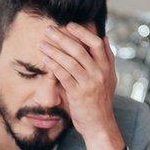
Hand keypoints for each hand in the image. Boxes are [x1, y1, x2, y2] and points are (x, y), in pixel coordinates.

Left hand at [39, 23, 124, 149]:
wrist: (99, 124)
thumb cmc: (99, 100)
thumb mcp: (107, 78)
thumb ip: (104, 59)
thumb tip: (104, 38)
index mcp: (107, 67)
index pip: (97, 43)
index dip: (83, 32)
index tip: (69, 25)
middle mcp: (100, 73)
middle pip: (81, 49)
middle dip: (63, 37)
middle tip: (49, 30)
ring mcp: (90, 83)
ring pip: (71, 61)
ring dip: (54, 50)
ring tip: (42, 43)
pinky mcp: (79, 93)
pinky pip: (64, 75)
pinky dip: (53, 65)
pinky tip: (44, 59)